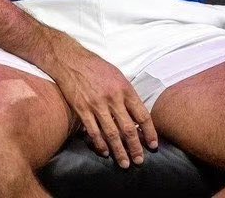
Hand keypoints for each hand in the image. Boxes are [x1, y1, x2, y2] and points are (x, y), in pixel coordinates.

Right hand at [45, 38, 157, 167]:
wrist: (72, 60)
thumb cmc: (97, 68)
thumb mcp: (118, 76)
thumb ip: (127, 95)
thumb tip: (136, 114)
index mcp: (125, 89)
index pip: (142, 115)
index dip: (149, 132)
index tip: (153, 145)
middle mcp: (113, 98)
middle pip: (128, 128)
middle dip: (135, 147)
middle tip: (140, 161)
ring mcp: (97, 105)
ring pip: (111, 134)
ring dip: (119, 151)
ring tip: (125, 163)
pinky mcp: (82, 109)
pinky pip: (93, 131)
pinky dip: (100, 144)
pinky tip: (105, 152)